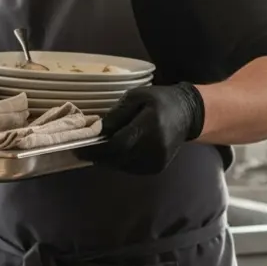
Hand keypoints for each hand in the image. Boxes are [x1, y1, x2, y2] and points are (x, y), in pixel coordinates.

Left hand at [77, 83, 205, 174]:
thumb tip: (97, 131)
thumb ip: (117, 115)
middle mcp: (154, 148)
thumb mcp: (136, 97)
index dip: (96, 149)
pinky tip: (118, 152)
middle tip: (84, 151)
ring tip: (100, 150)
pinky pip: (132, 168)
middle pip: (118, 159)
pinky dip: (121, 162)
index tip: (79, 148)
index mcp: (150, 126)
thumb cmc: (160, 101)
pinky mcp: (157, 168)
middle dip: (99, 156)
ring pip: (123, 166)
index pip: (118, 144)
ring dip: (109, 160)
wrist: (188, 114)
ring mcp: (157, 161)